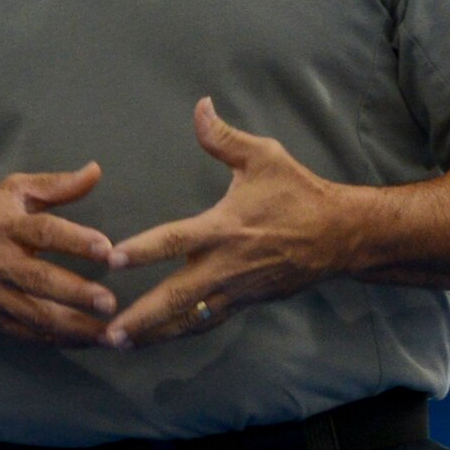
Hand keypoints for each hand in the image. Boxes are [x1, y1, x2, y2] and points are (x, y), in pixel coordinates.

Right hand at [0, 162, 118, 345]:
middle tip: (109, 303)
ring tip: (110, 335)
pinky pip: (29, 334)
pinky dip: (58, 341)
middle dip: (76, 293)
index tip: (108, 249)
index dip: (76, 240)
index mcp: (7, 225)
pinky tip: (88, 343)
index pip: (44, 232)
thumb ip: (56, 185)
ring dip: (75, 328)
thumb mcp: (12, 193)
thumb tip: (96, 171)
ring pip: (36, 315)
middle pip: (40, 280)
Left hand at [102, 100, 351, 347]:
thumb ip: (224, 137)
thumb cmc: (297, 193)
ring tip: (118, 344)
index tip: (112, 259)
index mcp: (223, 227)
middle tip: (109, 331)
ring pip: (189, 318)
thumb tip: (199, 105)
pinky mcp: (244, 302)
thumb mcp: (264, 156)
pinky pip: (207, 321)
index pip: (174, 240)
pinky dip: (180, 332)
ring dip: (154, 333)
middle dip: (142, 316)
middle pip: (176, 296)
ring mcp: (235, 289)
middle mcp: (225, 264)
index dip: (143, 250)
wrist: (339, 236)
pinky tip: (155, 340)